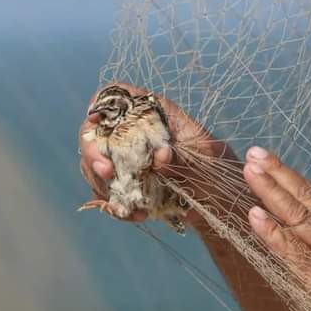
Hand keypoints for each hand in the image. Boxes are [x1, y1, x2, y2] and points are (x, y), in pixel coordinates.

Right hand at [77, 82, 229, 221]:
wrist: (217, 199)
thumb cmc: (215, 167)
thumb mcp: (204, 157)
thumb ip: (182, 155)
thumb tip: (160, 156)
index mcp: (153, 113)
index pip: (118, 96)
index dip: (102, 103)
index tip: (94, 118)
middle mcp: (132, 133)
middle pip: (95, 132)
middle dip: (94, 153)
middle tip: (107, 173)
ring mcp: (124, 159)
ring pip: (94, 165)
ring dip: (103, 186)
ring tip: (130, 206)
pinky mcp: (123, 183)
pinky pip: (105, 192)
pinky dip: (115, 204)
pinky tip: (136, 215)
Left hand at [241, 147, 310, 310]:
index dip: (291, 177)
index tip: (268, 161)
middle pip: (305, 197)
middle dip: (278, 173)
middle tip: (254, 154)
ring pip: (296, 215)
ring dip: (270, 192)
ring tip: (248, 171)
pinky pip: (290, 251)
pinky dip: (271, 232)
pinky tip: (253, 214)